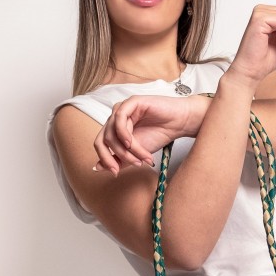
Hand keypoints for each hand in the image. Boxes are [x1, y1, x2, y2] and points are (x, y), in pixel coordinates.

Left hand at [93, 93, 210, 175]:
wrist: (179, 123)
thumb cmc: (160, 134)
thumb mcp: (136, 153)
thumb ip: (119, 160)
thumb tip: (97, 168)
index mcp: (115, 129)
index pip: (100, 144)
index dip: (105, 160)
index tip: (115, 173)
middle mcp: (116, 118)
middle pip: (104, 139)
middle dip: (117, 156)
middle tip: (133, 165)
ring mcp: (122, 109)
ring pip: (112, 133)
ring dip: (127, 149)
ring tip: (142, 157)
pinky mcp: (131, 102)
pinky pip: (119, 119)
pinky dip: (124, 135)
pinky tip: (132, 143)